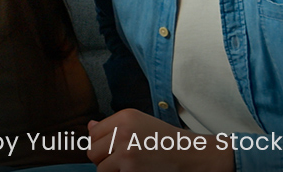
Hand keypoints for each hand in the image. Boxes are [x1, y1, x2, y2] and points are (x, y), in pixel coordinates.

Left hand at [87, 110, 231, 171]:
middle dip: (103, 159)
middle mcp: (122, 132)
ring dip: (111, 170)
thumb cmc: (167, 140)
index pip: (93, 132)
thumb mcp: (140, 123)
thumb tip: (89, 126)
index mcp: (124, 117)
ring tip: (128, 167)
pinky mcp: (131, 169)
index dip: (100, 144)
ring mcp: (126, 152)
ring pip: (100, 167)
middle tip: (120, 161)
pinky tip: (136, 171)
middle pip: (92, 151)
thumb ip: (113, 125)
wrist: (194, 155)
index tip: (113, 149)